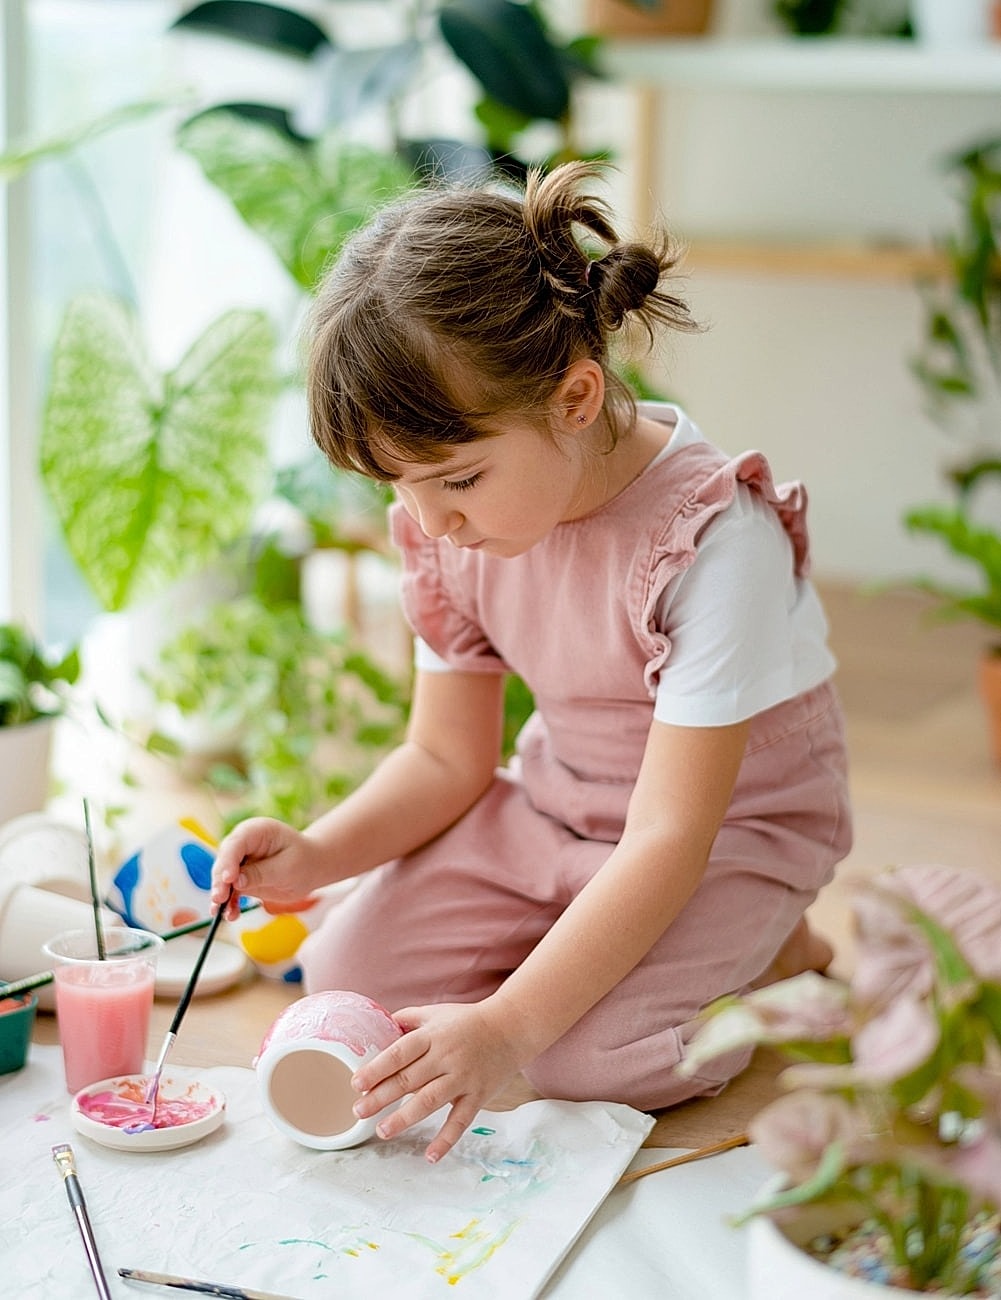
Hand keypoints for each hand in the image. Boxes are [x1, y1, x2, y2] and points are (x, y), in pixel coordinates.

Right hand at [210, 817, 324, 918]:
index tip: (228, 879)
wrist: (311, 867)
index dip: (228, 861)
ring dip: (220, 895)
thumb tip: (236, 882)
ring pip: (223, 878)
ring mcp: (239, 861)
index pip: (236, 843)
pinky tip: (231, 915)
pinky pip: (230, 891)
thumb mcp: (287, 867)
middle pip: (224, 861)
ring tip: (219, 911)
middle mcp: (243, 844)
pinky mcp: (240, 879)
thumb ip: (261, 874)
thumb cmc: (303, 860)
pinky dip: (229, 904)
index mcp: (256, 831)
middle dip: (220, 880)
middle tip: (219, 898)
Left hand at [350, 1000, 527, 1163]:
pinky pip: (460, 1121)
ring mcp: (463, 1078)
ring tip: (382, 1130)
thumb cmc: (469, 1020)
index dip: (377, 1068)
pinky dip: (446, 1140)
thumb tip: (379, 1025)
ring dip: (404, 1118)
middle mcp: (446, 1057)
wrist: (512, 1027)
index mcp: (433, 1036)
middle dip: (381, 1097)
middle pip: (409, 1079)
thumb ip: (408, 1019)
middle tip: (358, 1111)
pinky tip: (430, 1156)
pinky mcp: (478, 1095)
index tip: (356, 1083)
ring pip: (429, 1101)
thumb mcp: (437, 1012)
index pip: (399, 1052)